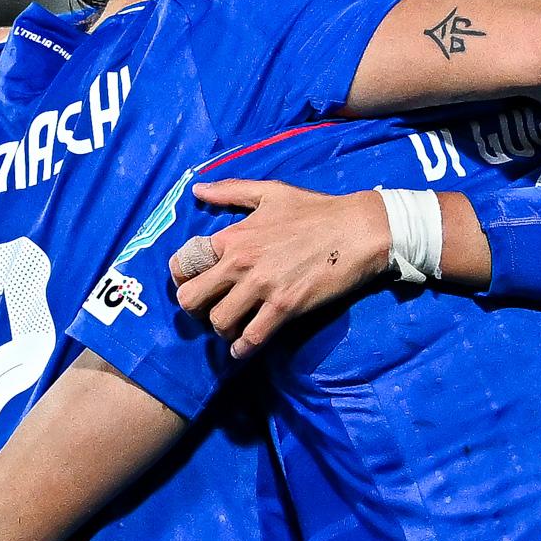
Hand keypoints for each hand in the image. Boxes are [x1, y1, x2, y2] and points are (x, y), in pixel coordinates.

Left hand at [173, 179, 391, 352]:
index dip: (183, 279)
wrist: (358, 230)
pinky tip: (244, 349)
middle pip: (191, 299)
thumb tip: (197, 190)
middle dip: (195, 310)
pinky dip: (243, 349)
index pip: (183, 264)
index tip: (195, 284)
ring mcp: (262, 287)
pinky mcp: (286, 307)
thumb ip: (230, 191)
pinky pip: (253, 337)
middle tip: (209, 310)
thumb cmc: (316, 210)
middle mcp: (240, 262)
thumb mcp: (270, 192)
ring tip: (233, 327)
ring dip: (222, 330)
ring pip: (219, 322)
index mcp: (232, 236)